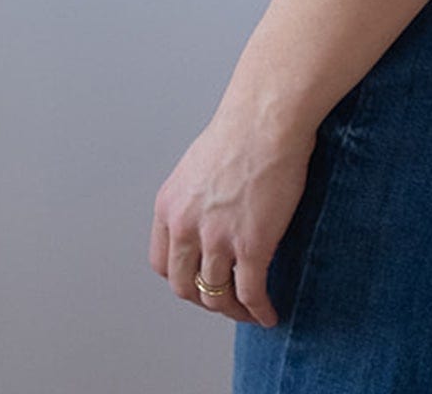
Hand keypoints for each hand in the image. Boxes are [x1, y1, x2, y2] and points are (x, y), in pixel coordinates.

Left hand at [148, 96, 317, 326]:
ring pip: (216, 295)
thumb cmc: (243, 130)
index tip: (199, 281)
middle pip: (185, 286)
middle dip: (205, 298)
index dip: (182, 279)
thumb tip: (211, 214)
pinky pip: (250, 292)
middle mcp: (186, 227)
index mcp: (169, 206)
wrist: (267, 119)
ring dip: (233, 310)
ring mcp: (217, 239)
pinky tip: (269, 313)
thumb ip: (196, 197)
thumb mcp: (199, 166)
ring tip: (249, 311)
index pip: (163, 263)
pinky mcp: (251, 246)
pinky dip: (259, 311)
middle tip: (225, 299)